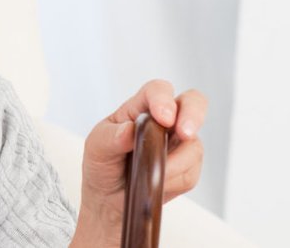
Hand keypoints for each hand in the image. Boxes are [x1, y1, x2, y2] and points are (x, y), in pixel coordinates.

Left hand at [72, 79, 206, 245]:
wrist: (108, 198)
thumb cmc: (102, 164)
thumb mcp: (96, 148)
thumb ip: (111, 137)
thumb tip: (129, 130)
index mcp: (139, 109)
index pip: (157, 91)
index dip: (163, 100)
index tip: (163, 118)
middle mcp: (164, 122)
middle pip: (192, 102)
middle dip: (194, 115)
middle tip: (185, 133)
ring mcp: (179, 143)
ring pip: (193, 145)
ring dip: (173, 164)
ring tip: (147, 175)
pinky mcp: (188, 167)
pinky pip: (191, 172)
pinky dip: (173, 181)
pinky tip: (155, 184)